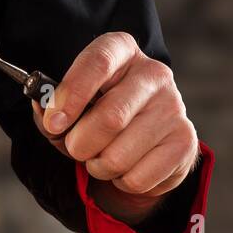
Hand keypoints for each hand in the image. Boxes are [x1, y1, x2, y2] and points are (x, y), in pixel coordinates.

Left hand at [32, 32, 198, 224]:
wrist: (139, 143)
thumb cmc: (94, 117)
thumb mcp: (67, 106)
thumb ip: (50, 107)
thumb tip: (47, 112)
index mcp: (121, 51)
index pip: (98, 61)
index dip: (72, 94)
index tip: (54, 122)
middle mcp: (153, 73)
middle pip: (110, 117)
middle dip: (80, 144)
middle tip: (76, 148)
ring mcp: (174, 106)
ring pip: (120, 155)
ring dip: (98, 167)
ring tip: (102, 158)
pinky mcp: (185, 141)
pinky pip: (138, 178)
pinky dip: (121, 182)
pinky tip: (126, 167)